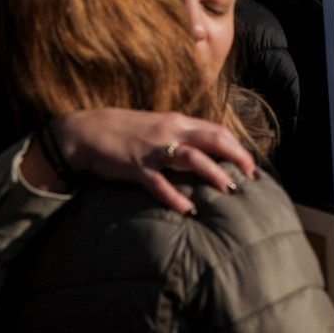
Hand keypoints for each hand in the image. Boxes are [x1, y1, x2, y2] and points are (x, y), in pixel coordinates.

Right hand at [54, 109, 256, 214]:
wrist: (82, 132)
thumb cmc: (125, 132)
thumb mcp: (158, 128)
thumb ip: (183, 136)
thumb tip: (209, 152)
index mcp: (178, 122)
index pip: (218, 131)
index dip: (238, 148)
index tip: (251, 165)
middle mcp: (170, 132)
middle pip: (213, 140)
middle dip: (237, 158)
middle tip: (252, 177)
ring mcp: (153, 150)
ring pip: (193, 158)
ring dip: (214, 174)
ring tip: (231, 191)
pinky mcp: (135, 167)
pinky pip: (159, 184)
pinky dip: (175, 197)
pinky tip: (190, 210)